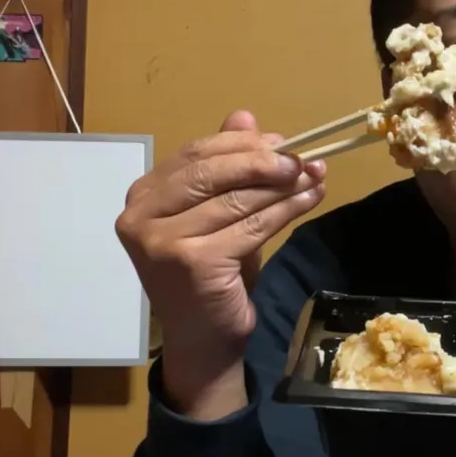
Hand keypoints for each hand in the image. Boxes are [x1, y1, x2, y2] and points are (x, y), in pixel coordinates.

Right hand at [115, 110, 325, 414]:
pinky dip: (286, 210)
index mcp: (142, 197)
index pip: (195, 154)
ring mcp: (162, 241)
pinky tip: (310, 201)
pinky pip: (252, 226)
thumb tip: (245, 115)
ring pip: (237, 199)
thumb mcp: (218, 213)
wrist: (202, 341)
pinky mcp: (193, 262)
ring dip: (283, 186)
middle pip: (211, 171)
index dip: (242, 144)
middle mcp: (141, 216)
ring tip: (315, 177)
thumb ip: (226, 167)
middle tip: (302, 159)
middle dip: (263, 162)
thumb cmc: (210, 275)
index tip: (283, 142)